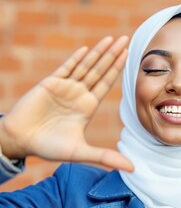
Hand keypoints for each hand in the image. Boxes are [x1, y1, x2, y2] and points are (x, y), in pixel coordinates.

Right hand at [0, 36, 133, 171]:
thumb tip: (132, 168)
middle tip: (126, 39)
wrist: (20, 141)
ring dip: (98, 52)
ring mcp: (65, 87)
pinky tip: (86, 49)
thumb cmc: (49, 147)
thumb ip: (106, 157)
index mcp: (88, 106)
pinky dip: (75, 59)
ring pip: (85, 66)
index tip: (129, 56)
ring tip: (111, 39)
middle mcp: (79, 94)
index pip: (107, 83)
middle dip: (113, 55)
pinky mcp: (49, 83)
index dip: (118, 69)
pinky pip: (65, 68)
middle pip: (100, 70)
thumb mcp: (81, 152)